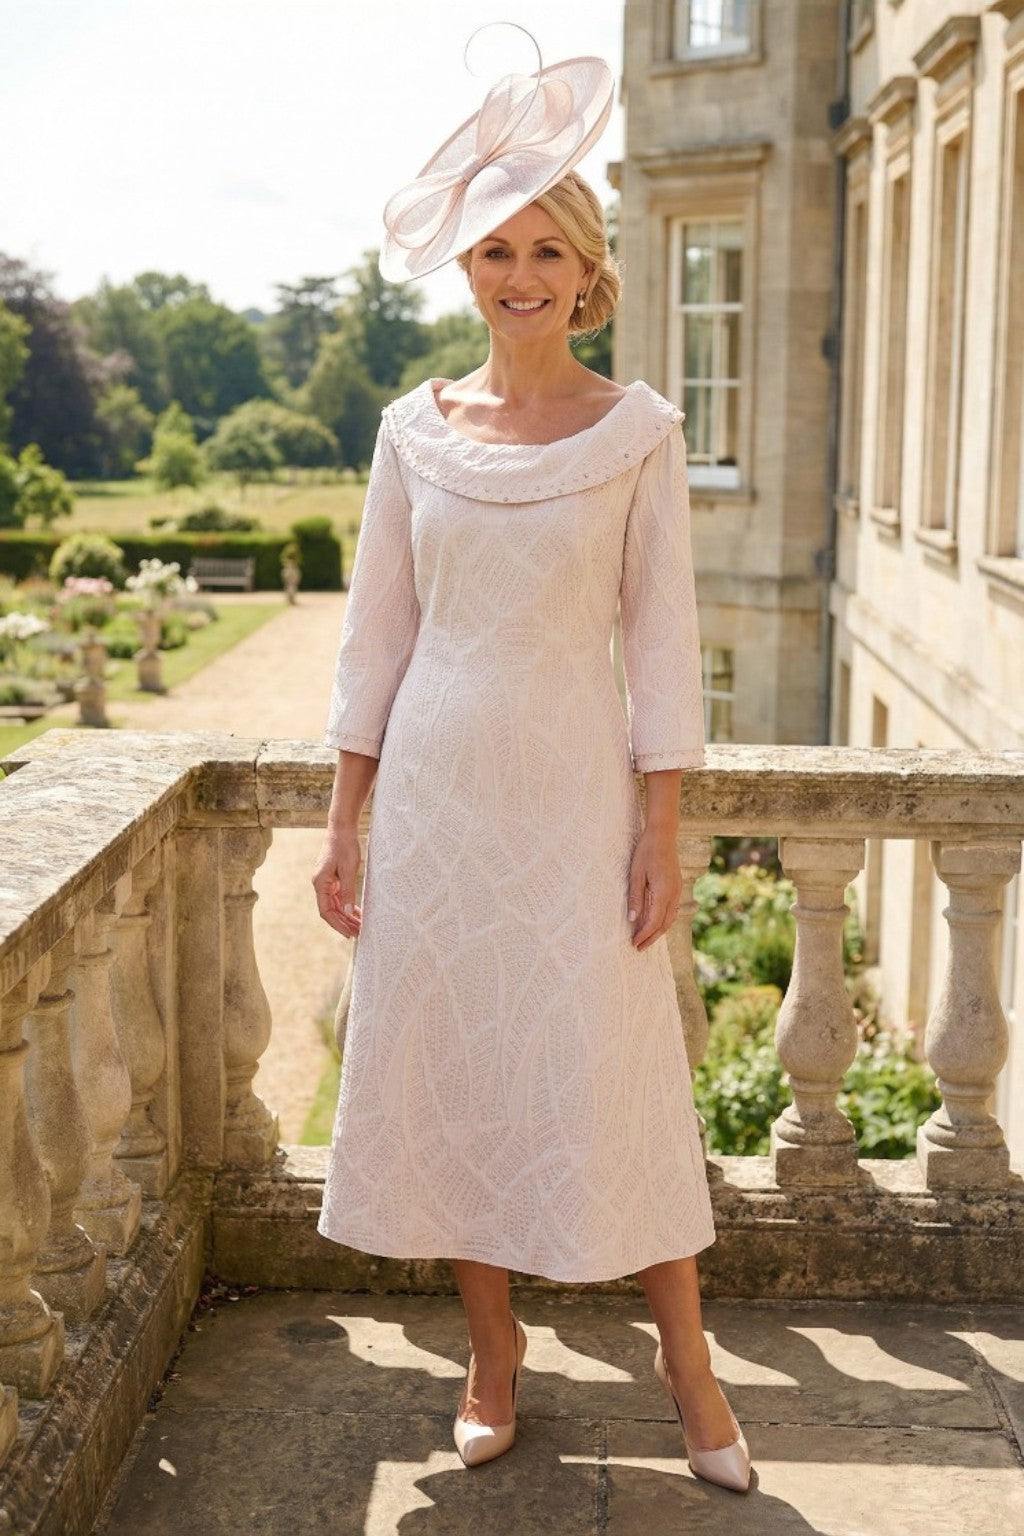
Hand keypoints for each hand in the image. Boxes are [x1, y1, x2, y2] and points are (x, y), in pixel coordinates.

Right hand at [311, 828, 362, 937]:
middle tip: (359, 933)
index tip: (349, 934)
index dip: (337, 924)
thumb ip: (347, 892)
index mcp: (320, 883)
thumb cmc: (344, 846)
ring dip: (346, 916)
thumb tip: (347, 913)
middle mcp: (320, 884)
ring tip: (359, 926)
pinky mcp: (332, 878)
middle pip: (330, 910)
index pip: (326, 911)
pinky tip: (356, 912)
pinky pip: (338, 897)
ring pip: (335, 905)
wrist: (341, 828)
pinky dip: (346, 905)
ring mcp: (326, 881)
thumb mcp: (348, 870)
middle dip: (344, 923)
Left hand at [627, 828, 682, 949]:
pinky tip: (655, 923)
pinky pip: (672, 909)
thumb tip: (632, 919)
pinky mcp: (677, 886)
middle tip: (639, 948)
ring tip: (646, 939)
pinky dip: (664, 920)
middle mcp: (674, 893)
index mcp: (663, 891)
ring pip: (670, 918)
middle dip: (652, 937)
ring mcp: (678, 890)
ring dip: (659, 931)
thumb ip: (635, 897)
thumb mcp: (636, 874)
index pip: (654, 921)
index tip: (634, 943)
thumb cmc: (646, 852)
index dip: (644, 934)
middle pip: (664, 924)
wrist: (663, 835)